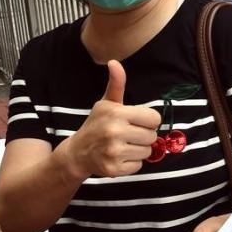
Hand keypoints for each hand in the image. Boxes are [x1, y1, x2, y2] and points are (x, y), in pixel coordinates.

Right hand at [63, 60, 160, 178]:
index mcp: (116, 113)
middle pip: (152, 136)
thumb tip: (114, 62)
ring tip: (123, 146)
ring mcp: (113, 152)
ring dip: (138, 150)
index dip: (147, 121)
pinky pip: (138, 166)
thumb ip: (116, 84)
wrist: (77, 152)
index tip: (135, 122)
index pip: (154, 118)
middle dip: (143, 136)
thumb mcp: (106, 103)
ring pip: (147, 152)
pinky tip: (118, 157)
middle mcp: (114, 131)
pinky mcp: (114, 169)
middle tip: (127, 135)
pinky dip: (131, 163)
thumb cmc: (96, 125)